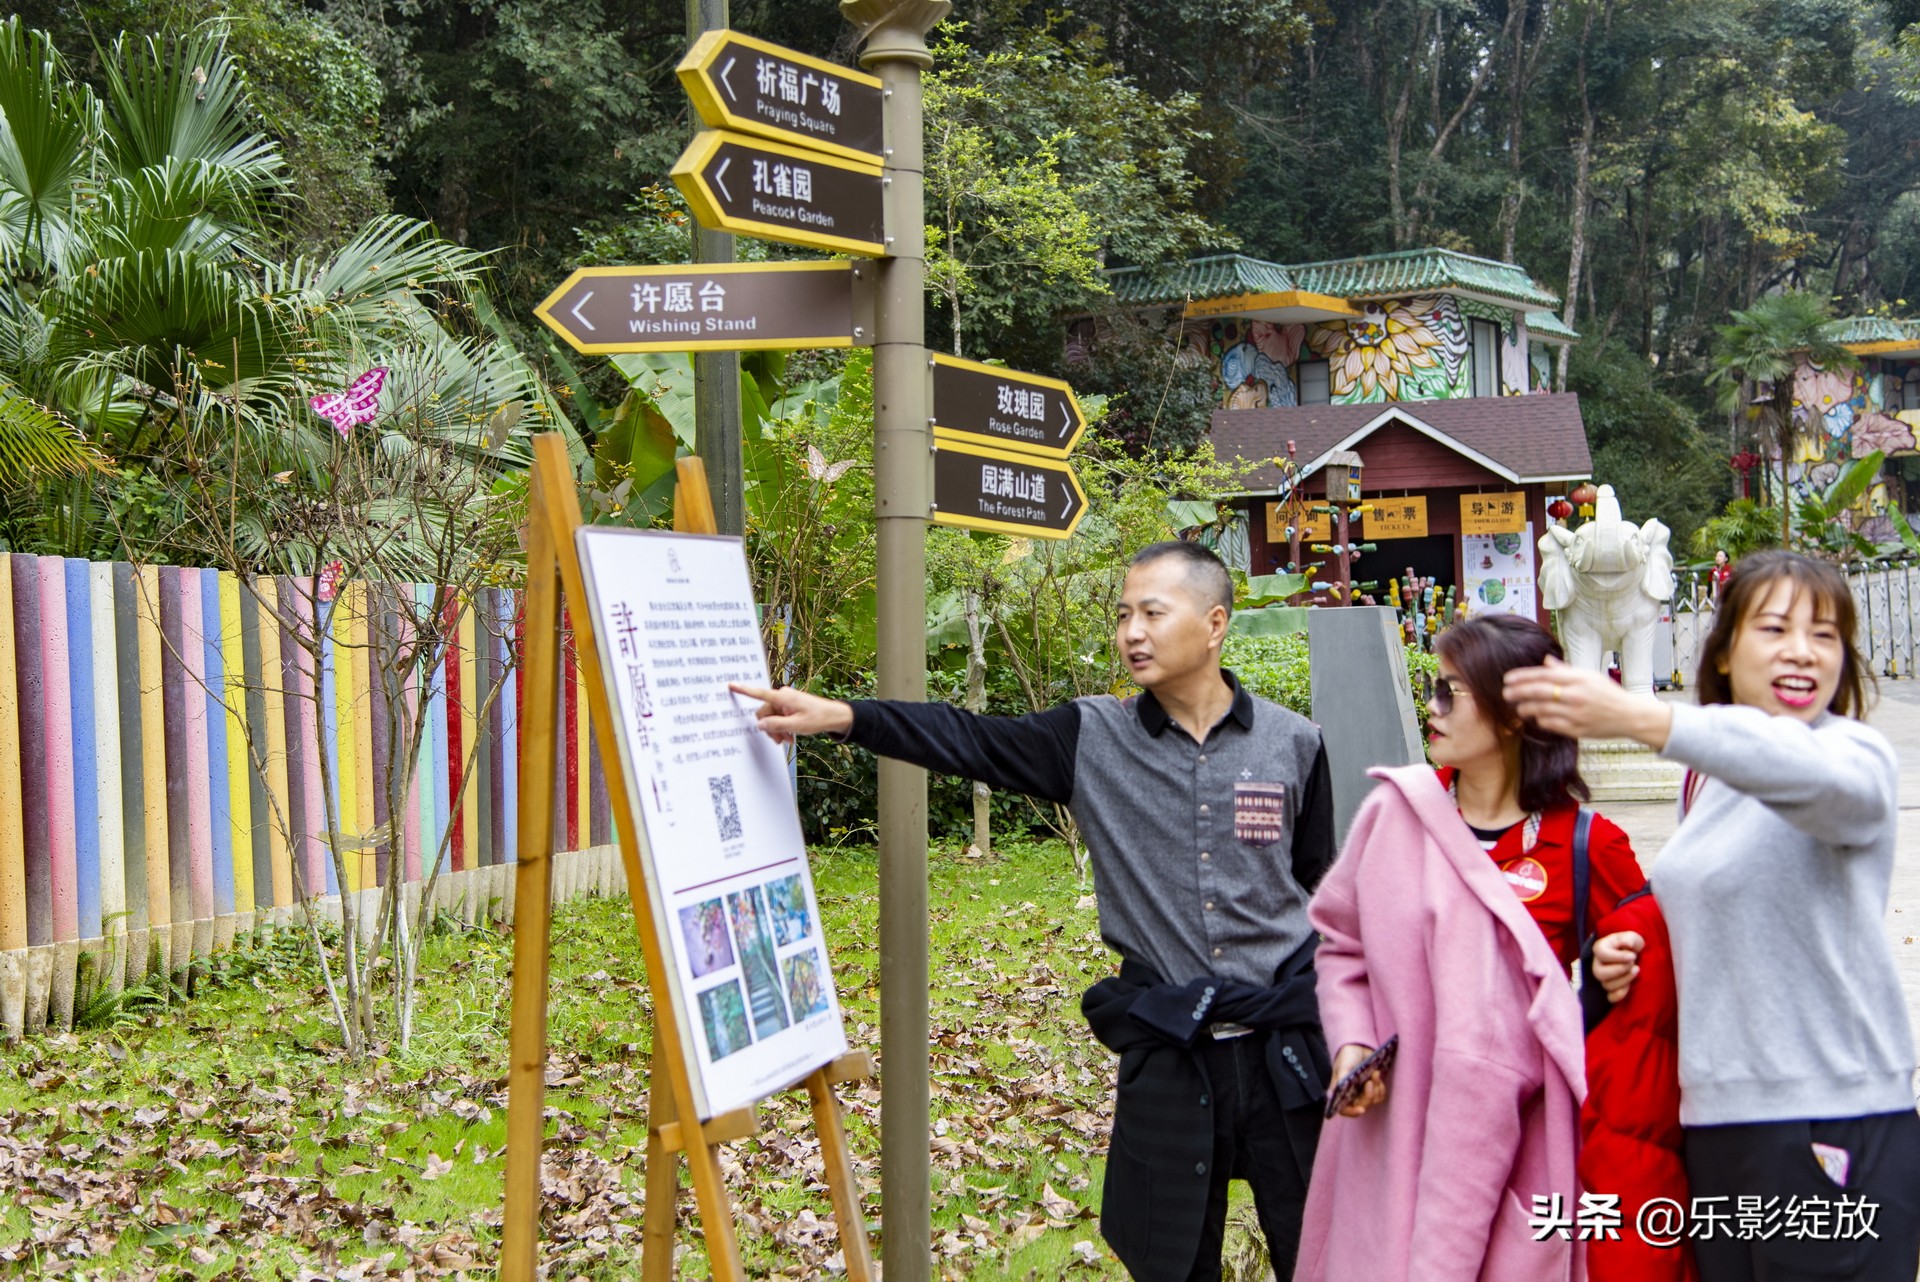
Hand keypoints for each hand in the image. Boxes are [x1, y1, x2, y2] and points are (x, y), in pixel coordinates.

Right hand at [726, 683, 852, 744]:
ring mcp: (786, 701)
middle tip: (781, 741)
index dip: (744, 690)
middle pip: (765, 713)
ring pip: (772, 717)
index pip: (759, 694)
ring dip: (777, 730)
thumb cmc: (818, 718)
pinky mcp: (789, 706)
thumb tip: (759, 725)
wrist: (835, 716)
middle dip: (770, 728)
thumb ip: (776, 725)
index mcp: (783, 698)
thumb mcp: (796, 726)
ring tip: (788, 740)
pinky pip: (779, 717)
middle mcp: (782, 697)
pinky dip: (782, 727)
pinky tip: (790, 736)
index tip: (730, 685)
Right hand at [1330, 1042, 1386, 1116]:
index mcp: (1340, 1092)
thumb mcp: (1343, 1066)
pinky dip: (1381, 1088)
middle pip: (1361, 1106)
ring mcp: (1362, 1092)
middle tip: (1369, 1082)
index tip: (1361, 1110)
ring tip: (1374, 1074)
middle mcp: (1351, 1095)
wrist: (1359, 1046)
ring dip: (1376, 1089)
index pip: (1343, 1109)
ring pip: (1373, 1101)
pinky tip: (1377, 1076)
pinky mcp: (1373, 1088)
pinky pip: (1380, 1096)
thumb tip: (1331, 1096)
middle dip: (1368, 1096)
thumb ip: (1339, 1081)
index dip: (1351, 1112)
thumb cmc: (1347, 1055)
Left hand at [1502, 656, 1672, 748]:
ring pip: (1541, 710)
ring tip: (1519, 707)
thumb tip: (1545, 661)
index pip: (1543, 675)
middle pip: (1538, 692)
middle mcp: (1576, 695)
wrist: (1629, 715)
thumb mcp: (1589, 675)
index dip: (1522, 676)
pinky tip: (1537, 717)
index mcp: (1579, 678)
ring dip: (1526, 708)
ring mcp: (1576, 713)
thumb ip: (1565, 670)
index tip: (1508, 679)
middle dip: (1517, 692)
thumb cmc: (1607, 693)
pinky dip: (1540, 720)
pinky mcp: (1576, 729)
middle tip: (1505, 693)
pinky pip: (1550, 724)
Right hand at [1592, 930, 1644, 1004]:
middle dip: (1620, 970)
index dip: (1617, 957)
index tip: (1632, 956)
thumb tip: (1627, 944)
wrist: (1635, 955)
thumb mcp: (1632, 936)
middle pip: (1599, 973)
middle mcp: (1597, 964)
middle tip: (1633, 963)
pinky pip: (1610, 997)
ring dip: (1624, 979)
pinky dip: (1620, 994)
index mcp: (1599, 948)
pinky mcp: (1610, 990)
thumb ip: (1629, 938)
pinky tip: (1630, 987)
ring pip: (1607, 985)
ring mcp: (1603, 978)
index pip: (1600, 953)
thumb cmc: (1631, 944)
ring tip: (1636, 970)